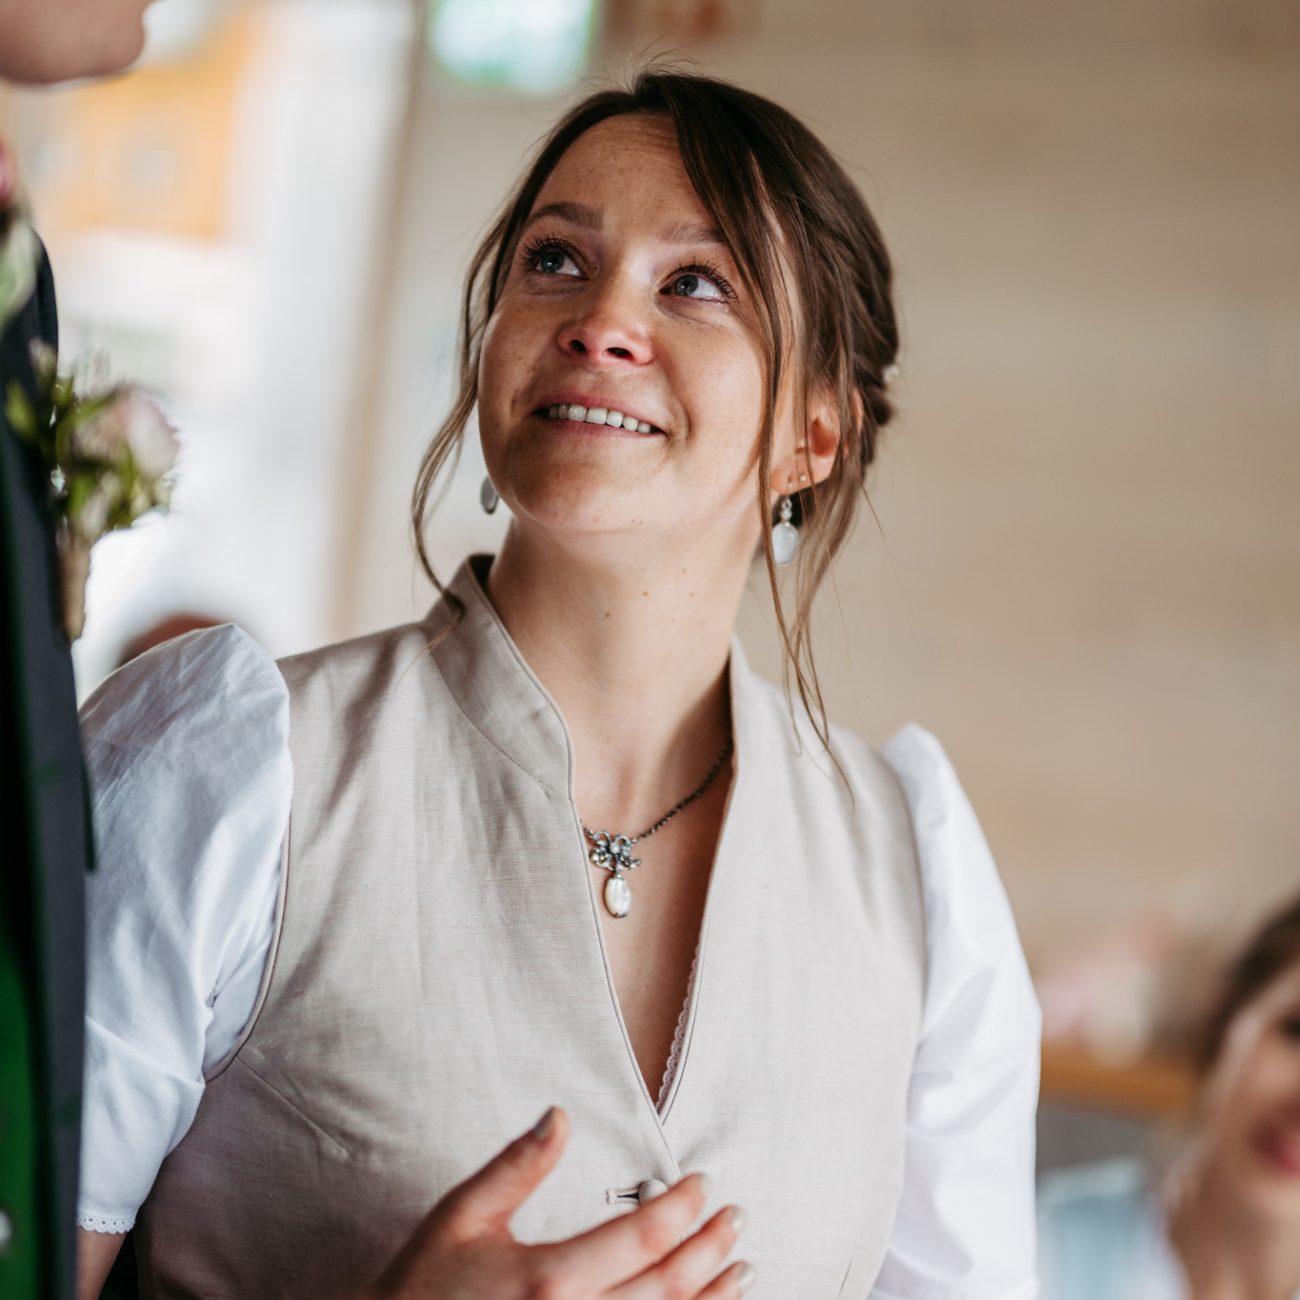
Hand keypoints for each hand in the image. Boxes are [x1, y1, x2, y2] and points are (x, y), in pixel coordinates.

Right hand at [363, 1106, 751, 1298]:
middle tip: (736, 1220)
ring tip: (740, 1270)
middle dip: (710, 1249)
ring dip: (712, 1299)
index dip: (682, 1209)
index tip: (703, 1184)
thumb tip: (560, 1115)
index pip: (642, 1238)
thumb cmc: (423, 1287)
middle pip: (667, 1287)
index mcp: (547, 1278)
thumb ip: (518, 1165)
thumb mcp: (463, 1215)